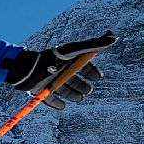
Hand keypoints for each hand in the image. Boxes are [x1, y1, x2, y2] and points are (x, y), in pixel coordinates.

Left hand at [2, 31, 116, 108]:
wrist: (28, 68)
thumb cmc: (52, 58)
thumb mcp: (75, 50)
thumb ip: (94, 45)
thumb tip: (114, 37)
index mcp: (67, 60)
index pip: (82, 67)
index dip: (91, 72)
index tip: (98, 78)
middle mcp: (59, 70)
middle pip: (73, 80)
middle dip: (82, 86)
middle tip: (87, 91)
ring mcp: (49, 80)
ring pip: (63, 89)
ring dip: (72, 95)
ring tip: (79, 98)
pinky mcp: (40, 90)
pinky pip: (48, 99)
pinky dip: (56, 103)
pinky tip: (62, 106)